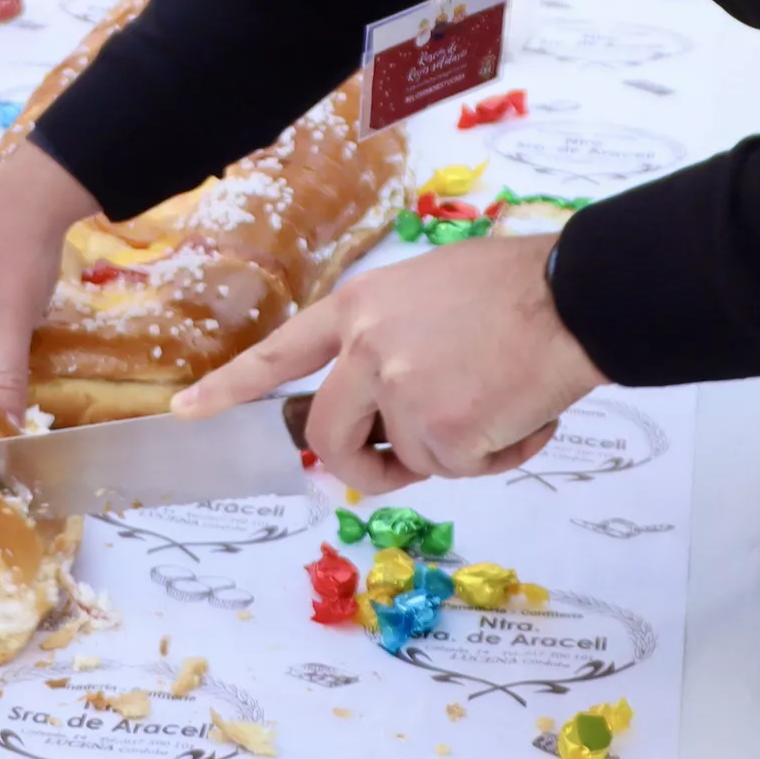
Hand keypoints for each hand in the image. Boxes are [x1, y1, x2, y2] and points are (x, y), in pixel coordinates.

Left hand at [176, 231, 604, 495]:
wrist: (573, 297)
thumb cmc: (517, 288)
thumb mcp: (429, 293)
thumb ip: (391, 343)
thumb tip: (387, 408)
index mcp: (359, 308)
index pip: (280, 354)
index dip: (231, 387)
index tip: (185, 412)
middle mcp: (366, 350)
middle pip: (331, 438)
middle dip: (361, 466)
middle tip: (402, 465)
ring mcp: (400, 394)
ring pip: (408, 458)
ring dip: (454, 449)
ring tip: (500, 401)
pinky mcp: (443, 435)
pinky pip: (461, 470)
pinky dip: (498, 456)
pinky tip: (523, 413)